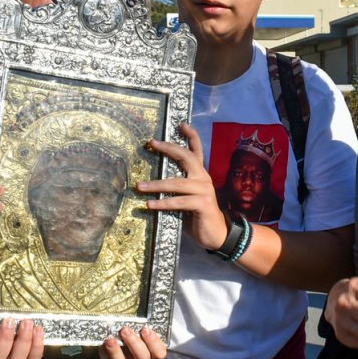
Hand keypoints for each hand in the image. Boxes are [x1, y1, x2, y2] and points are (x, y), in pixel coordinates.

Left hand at [96, 326, 166, 358]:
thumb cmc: (131, 355)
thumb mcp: (139, 348)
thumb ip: (138, 338)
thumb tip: (130, 321)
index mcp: (151, 357)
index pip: (159, 353)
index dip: (154, 342)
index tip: (146, 329)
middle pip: (142, 358)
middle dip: (134, 343)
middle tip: (125, 330)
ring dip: (115, 351)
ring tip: (109, 339)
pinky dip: (104, 352)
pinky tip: (102, 343)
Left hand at [137, 122, 227, 250]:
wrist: (217, 234)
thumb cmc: (197, 215)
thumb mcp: (187, 197)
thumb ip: (176, 188)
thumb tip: (150, 182)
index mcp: (199, 174)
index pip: (196, 150)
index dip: (191, 136)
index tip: (181, 124)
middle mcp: (203, 178)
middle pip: (186, 157)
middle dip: (168, 148)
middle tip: (152, 143)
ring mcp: (204, 190)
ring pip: (176, 182)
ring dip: (156, 184)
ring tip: (139, 186)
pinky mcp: (202, 204)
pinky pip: (179, 201)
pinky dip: (163, 203)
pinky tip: (150, 205)